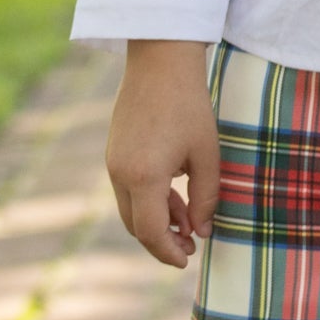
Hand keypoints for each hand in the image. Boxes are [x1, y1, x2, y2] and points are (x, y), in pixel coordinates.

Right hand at [105, 39, 222, 267]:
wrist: (161, 59)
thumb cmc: (189, 104)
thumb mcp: (207, 153)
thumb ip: (206, 197)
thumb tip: (202, 231)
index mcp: (143, 176)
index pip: (151, 232)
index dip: (169, 252)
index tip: (188, 259)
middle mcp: (119, 173)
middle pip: (136, 226)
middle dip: (162, 241)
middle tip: (190, 245)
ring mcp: (112, 161)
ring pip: (130, 208)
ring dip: (156, 220)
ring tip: (187, 220)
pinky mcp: (114, 150)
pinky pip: (127, 188)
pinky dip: (148, 199)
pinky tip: (173, 194)